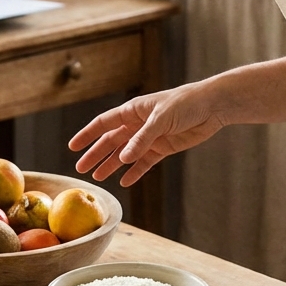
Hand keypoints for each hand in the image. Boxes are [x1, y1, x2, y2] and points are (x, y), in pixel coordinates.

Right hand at [68, 82, 226, 186]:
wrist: (212, 106)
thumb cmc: (185, 103)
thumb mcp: (161, 119)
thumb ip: (142, 139)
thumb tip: (122, 158)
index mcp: (133, 110)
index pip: (104, 123)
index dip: (88, 135)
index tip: (73, 147)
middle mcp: (138, 124)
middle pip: (112, 141)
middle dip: (96, 154)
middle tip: (82, 169)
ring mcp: (150, 136)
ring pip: (126, 154)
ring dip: (112, 165)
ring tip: (99, 178)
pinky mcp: (164, 147)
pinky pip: (145, 162)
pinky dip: (135, 172)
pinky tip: (124, 182)